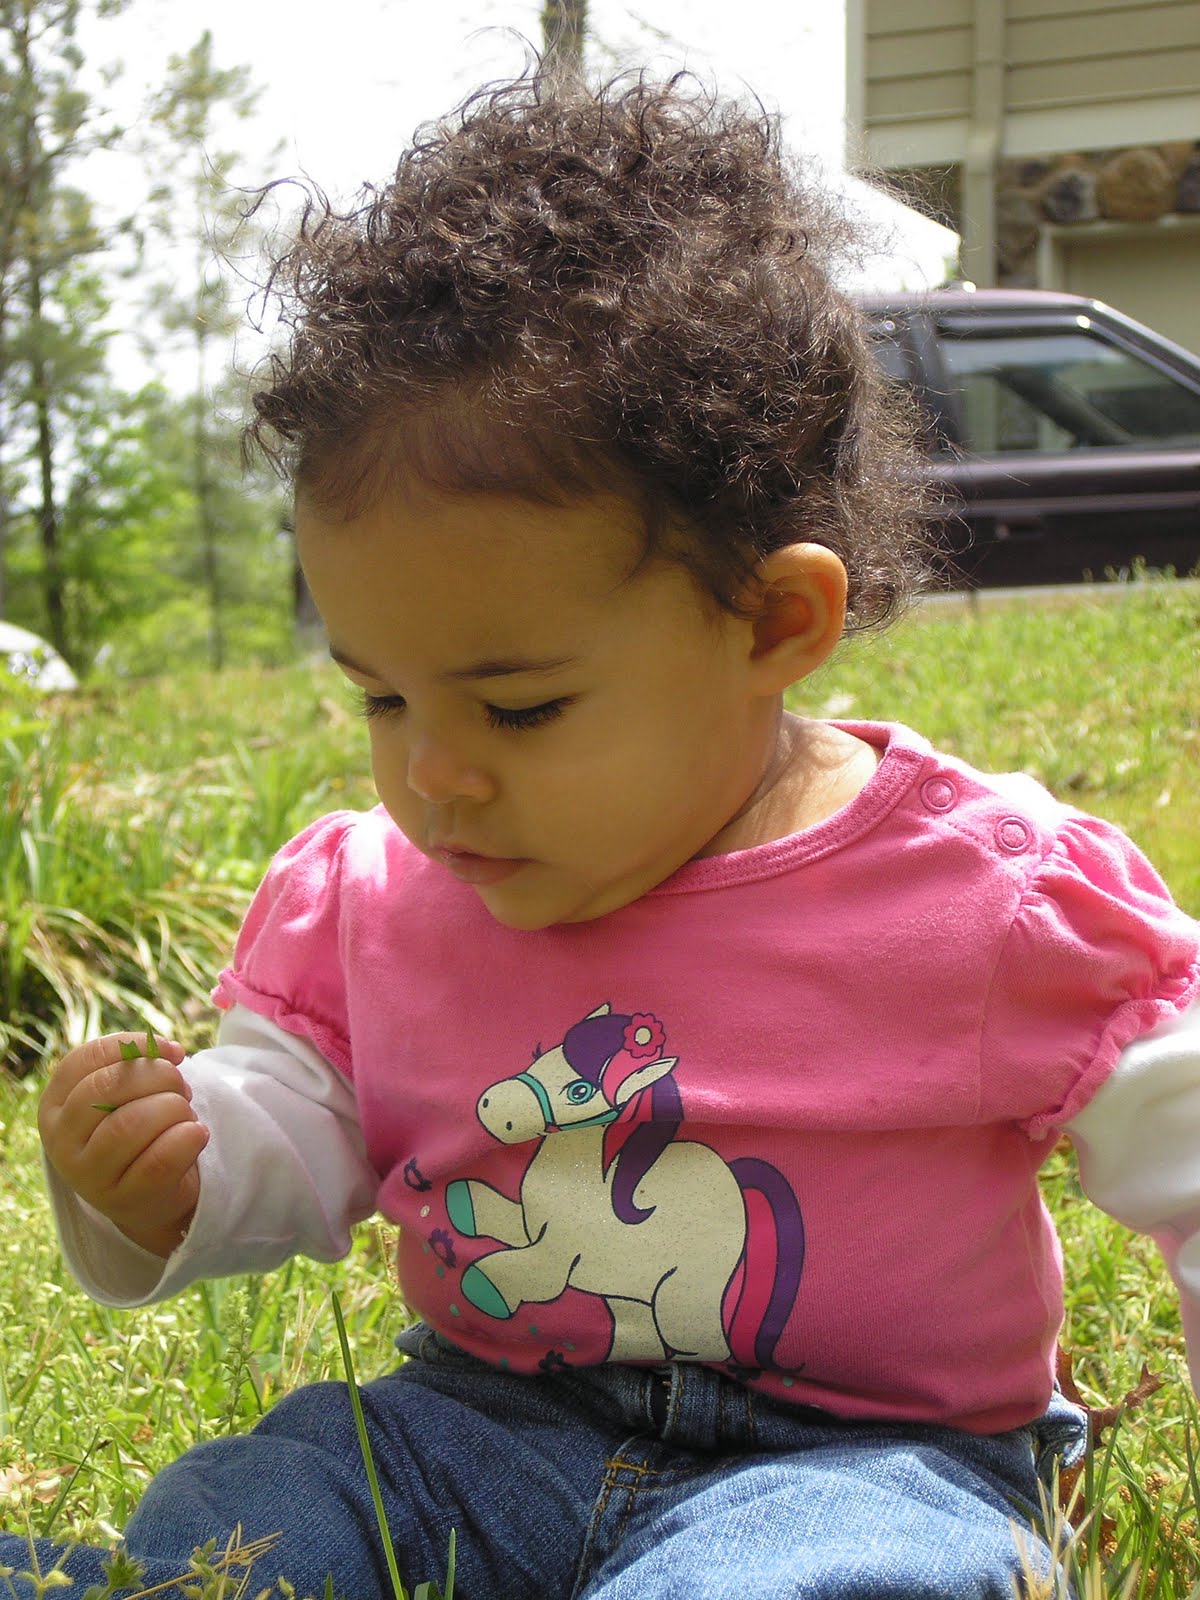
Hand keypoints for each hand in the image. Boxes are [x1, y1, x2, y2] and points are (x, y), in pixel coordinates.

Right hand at [38, 1031, 209, 1257]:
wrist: (150, 1199)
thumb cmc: (138, 1133)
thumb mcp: (126, 1097)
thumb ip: (136, 1068)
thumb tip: (170, 1051)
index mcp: (55, 1104)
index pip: (86, 1058)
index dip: (134, 1045)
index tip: (174, 1053)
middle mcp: (60, 1139)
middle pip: (108, 1087)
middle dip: (160, 1077)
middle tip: (183, 1089)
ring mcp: (85, 1175)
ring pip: (131, 1123)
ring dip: (175, 1109)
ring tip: (187, 1115)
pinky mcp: (121, 1200)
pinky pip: (159, 1160)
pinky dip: (187, 1138)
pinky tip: (197, 1134)